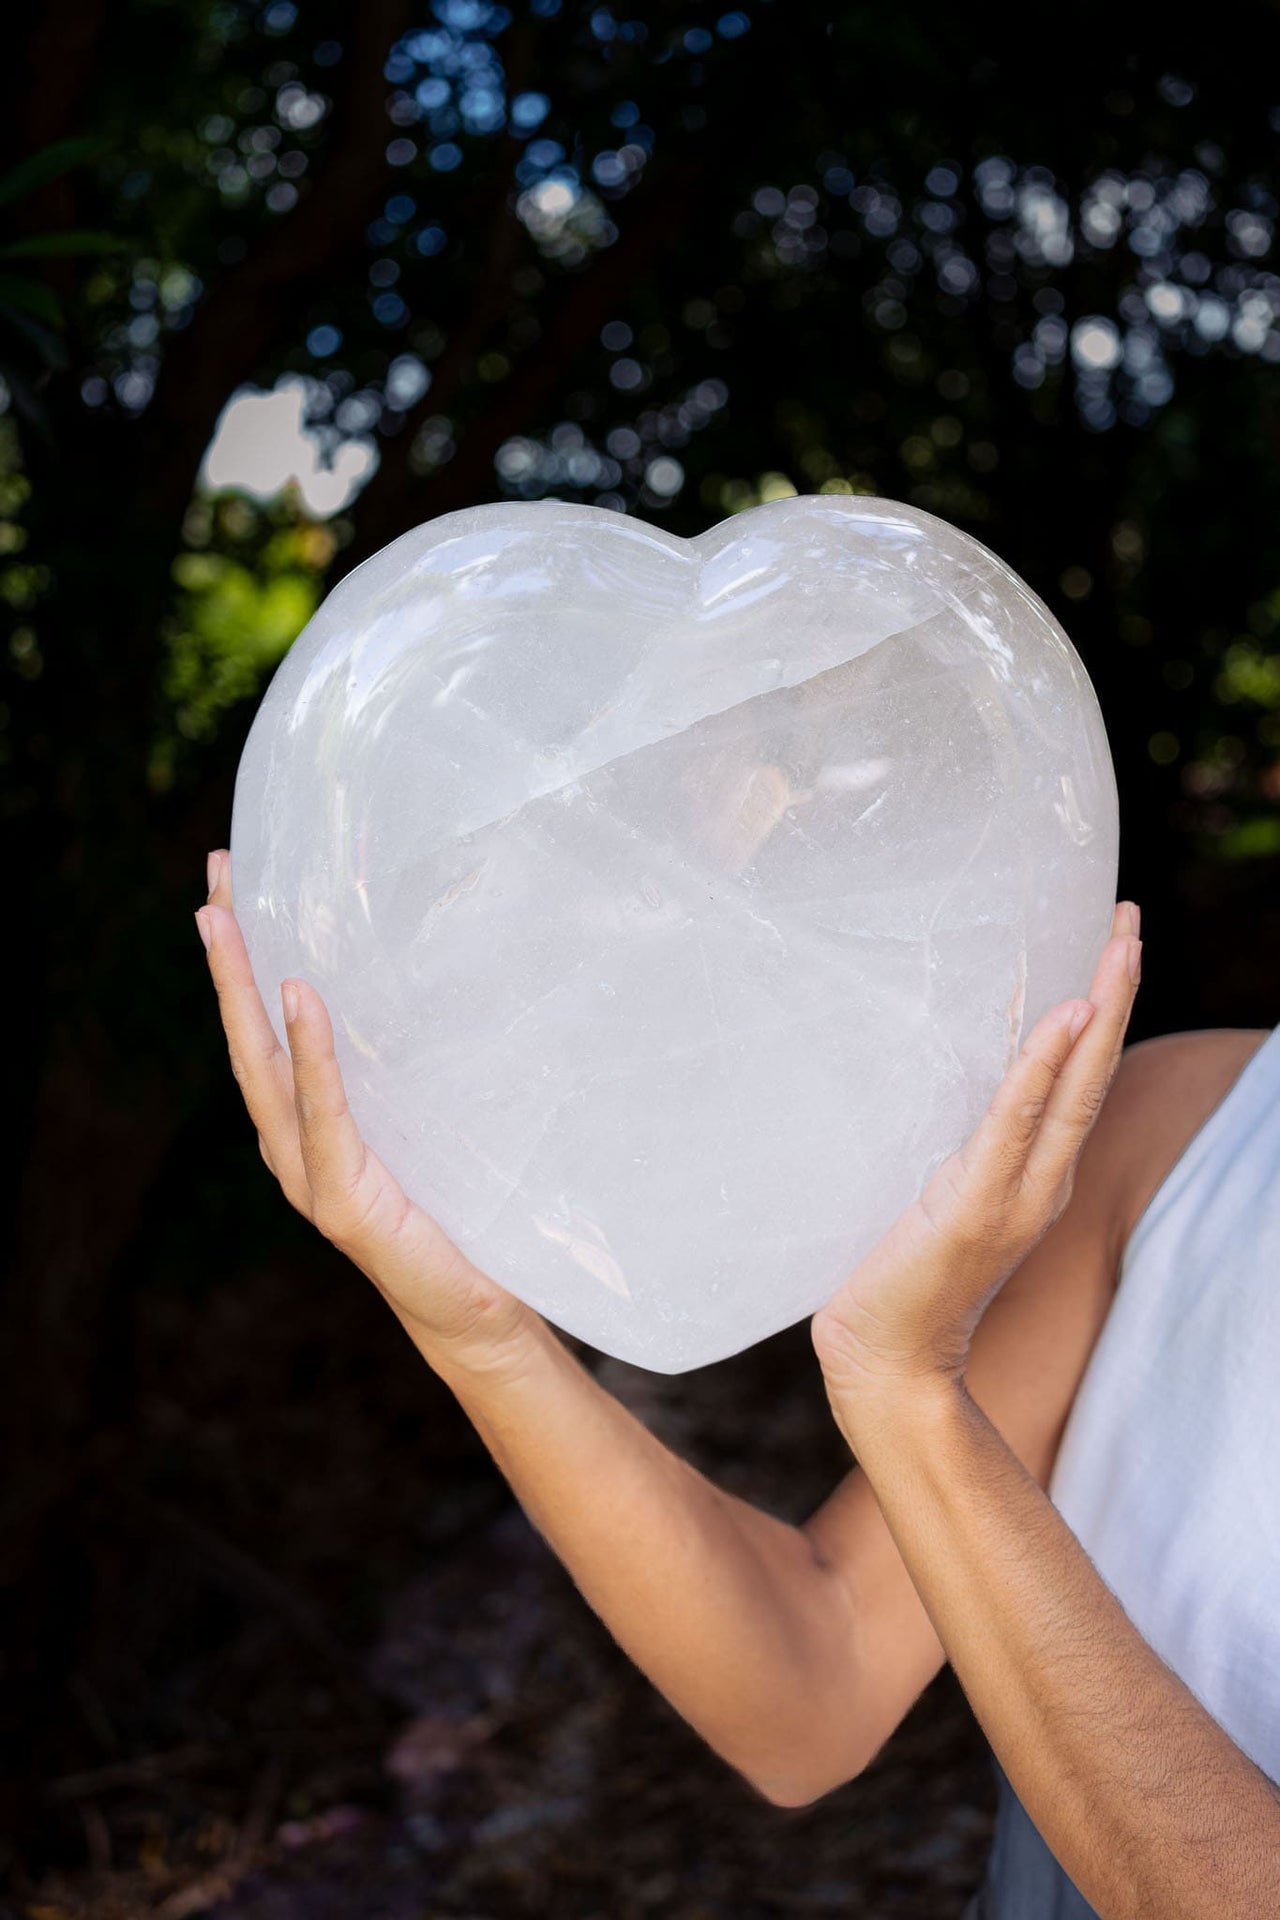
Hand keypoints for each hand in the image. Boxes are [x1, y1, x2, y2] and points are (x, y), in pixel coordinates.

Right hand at [194, 849, 540, 1378]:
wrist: (481, 1313)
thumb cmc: (465, 1219)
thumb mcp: (434, 1125)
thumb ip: (418, 1071)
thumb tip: (449, 981)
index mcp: (312, 1126)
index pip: (268, 1031)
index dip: (248, 960)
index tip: (237, 881)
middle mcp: (295, 1146)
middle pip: (247, 1036)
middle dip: (229, 955)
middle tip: (217, 875)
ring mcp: (310, 1174)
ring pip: (262, 1066)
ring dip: (243, 990)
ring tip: (229, 918)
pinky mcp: (341, 1201)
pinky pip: (325, 1113)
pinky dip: (310, 1053)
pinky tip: (297, 996)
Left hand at [811, 903, 1141, 1424]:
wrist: (885, 1362)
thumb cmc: (900, 1278)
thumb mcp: (938, 1192)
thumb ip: (960, 1150)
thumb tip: (940, 1089)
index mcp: (1034, 1174)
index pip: (1078, 1079)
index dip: (1102, 1012)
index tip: (1114, 944)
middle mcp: (1040, 1180)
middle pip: (1092, 1071)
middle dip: (1116, 991)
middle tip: (1130, 919)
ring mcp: (1016, 1194)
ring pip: (1072, 1088)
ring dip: (1098, 1013)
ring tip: (1118, 948)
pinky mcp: (976, 1205)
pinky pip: (1014, 1122)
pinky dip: (1043, 1068)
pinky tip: (1067, 1020)